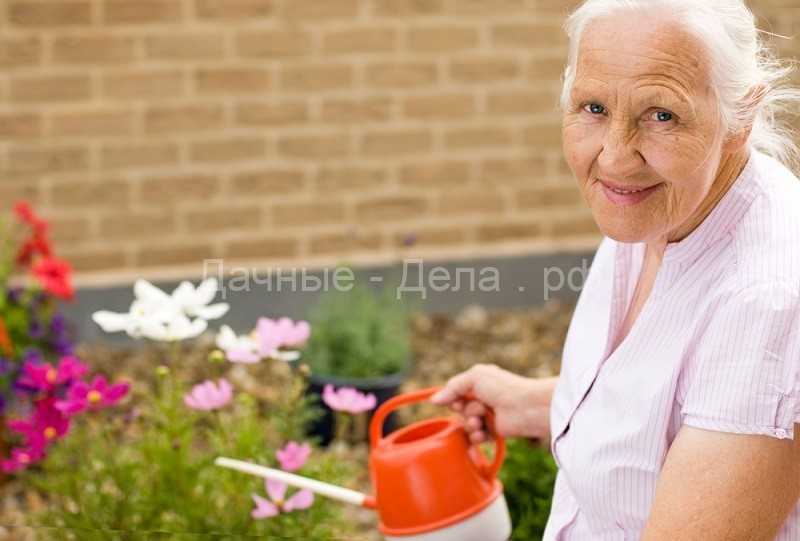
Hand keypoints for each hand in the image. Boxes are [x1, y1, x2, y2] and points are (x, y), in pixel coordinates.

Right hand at [430, 364, 555, 443]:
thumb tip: (433, 400)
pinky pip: (476, 437)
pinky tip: (483, 433)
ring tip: (480, 421)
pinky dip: (477, 436)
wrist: (525, 408)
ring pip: (466, 424)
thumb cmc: (503, 388)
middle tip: (477, 409)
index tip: (456, 401)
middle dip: (464, 411)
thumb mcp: (474, 378)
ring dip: (470, 424)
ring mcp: (488, 415)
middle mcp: (483, 398)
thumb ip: (452, 388)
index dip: (453, 398)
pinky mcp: (493, 431)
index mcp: (479, 382)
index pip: (456, 392)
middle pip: (459, 409)